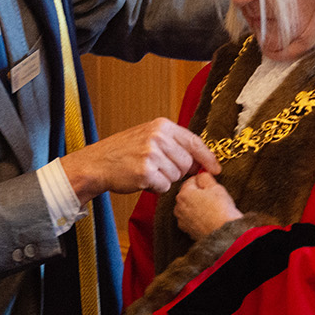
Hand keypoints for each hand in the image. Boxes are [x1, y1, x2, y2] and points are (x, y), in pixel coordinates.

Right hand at [59, 118, 221, 202]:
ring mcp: (151, 154)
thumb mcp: (148, 137)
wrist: (97, 163)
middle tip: (159, 168)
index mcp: (161, 126)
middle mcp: (157, 137)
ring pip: (176, 176)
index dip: (207, 157)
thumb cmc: (123, 152)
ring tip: (147, 172)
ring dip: (165, 180)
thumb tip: (201, 162)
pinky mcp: (145, 172)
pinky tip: (141, 179)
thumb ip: (174, 144)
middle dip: (177, 171)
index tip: (216, 169)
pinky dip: (155, 188)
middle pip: (187, 163)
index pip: (194, 141)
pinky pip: (164, 187)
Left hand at [174, 171, 241, 239]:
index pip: (191, 180)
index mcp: (183, 194)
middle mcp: (178, 207)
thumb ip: (205, 177)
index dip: (202, 180)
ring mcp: (182, 220)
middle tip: (213, 196)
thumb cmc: (221, 211)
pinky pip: (192, 219)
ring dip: (198, 205)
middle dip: (199, 193)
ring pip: (189, 207)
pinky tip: (209, 217)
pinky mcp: (188, 231)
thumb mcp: (215, 187)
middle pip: (188, 194)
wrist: (224, 234)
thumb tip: (201, 175)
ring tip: (212, 208)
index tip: (210, 184)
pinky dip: (198, 217)